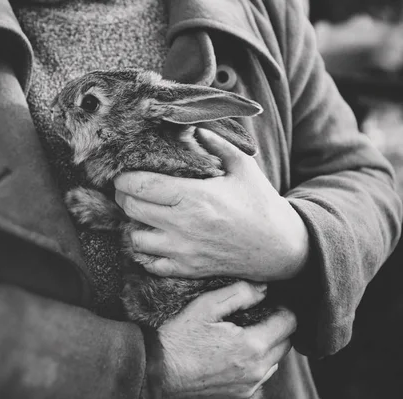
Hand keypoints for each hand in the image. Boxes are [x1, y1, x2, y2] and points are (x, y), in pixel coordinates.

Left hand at [114, 128, 309, 281]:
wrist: (280, 247)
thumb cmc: (260, 203)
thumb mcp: (242, 166)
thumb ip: (215, 143)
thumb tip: (191, 126)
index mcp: (194, 196)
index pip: (140, 185)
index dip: (124, 178)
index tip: (123, 174)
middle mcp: (183, 225)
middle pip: (132, 208)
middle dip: (124, 196)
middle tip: (129, 190)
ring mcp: (183, 251)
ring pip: (135, 238)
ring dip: (134, 224)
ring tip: (143, 214)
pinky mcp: (186, 269)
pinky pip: (149, 262)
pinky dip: (145, 251)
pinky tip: (154, 237)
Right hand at [158, 281, 295, 398]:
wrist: (158, 372)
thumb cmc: (178, 338)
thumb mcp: (204, 307)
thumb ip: (238, 293)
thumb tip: (263, 288)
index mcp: (252, 345)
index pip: (289, 322)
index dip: (281, 308)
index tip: (267, 302)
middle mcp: (257, 370)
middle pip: (286, 343)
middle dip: (276, 326)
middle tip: (255, 315)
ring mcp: (250, 386)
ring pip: (275, 361)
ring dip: (267, 345)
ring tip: (242, 333)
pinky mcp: (240, 396)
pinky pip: (260, 375)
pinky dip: (255, 362)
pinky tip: (233, 352)